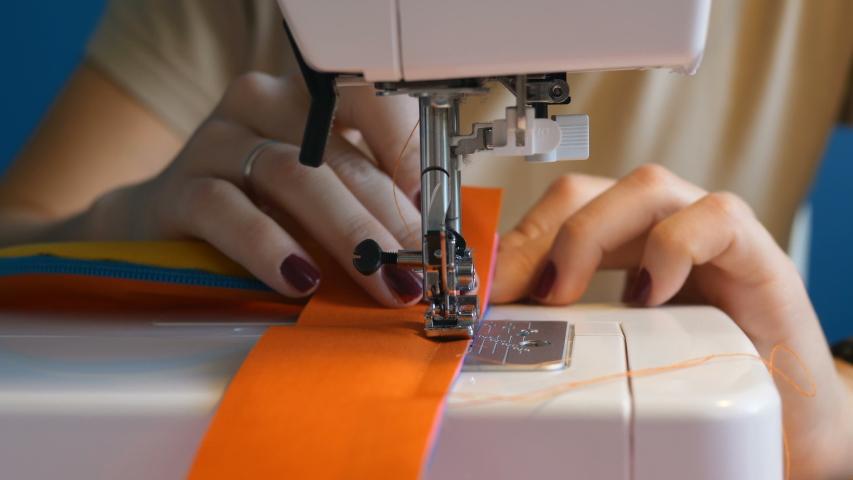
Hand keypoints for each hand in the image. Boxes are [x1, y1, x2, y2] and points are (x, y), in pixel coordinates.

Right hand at [83, 71, 423, 306]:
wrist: (168, 225)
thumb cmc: (264, 210)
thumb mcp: (324, 195)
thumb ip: (371, 204)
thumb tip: (435, 242)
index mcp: (309, 96)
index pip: (370, 98)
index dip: (409, 152)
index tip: (437, 210)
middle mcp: (262, 103)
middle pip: (338, 155)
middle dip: (388, 218)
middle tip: (419, 267)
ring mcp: (218, 140)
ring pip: (293, 177)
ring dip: (347, 235)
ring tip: (381, 280)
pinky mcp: (180, 187)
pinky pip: (229, 212)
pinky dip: (270, 247)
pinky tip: (301, 279)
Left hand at [494, 165, 852, 479]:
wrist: (783, 410)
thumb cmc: (696, 372)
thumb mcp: (616, 344)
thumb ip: (569, 325)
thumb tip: (496, 323)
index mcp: (624, 246)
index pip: (557, 213)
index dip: (513, 242)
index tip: (478, 288)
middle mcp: (661, 227)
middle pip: (587, 191)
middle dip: (535, 236)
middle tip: (505, 292)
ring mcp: (709, 233)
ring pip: (644, 187)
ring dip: (587, 236)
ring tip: (561, 293)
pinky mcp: (756, 255)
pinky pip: (713, 220)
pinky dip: (672, 248)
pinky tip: (649, 295)